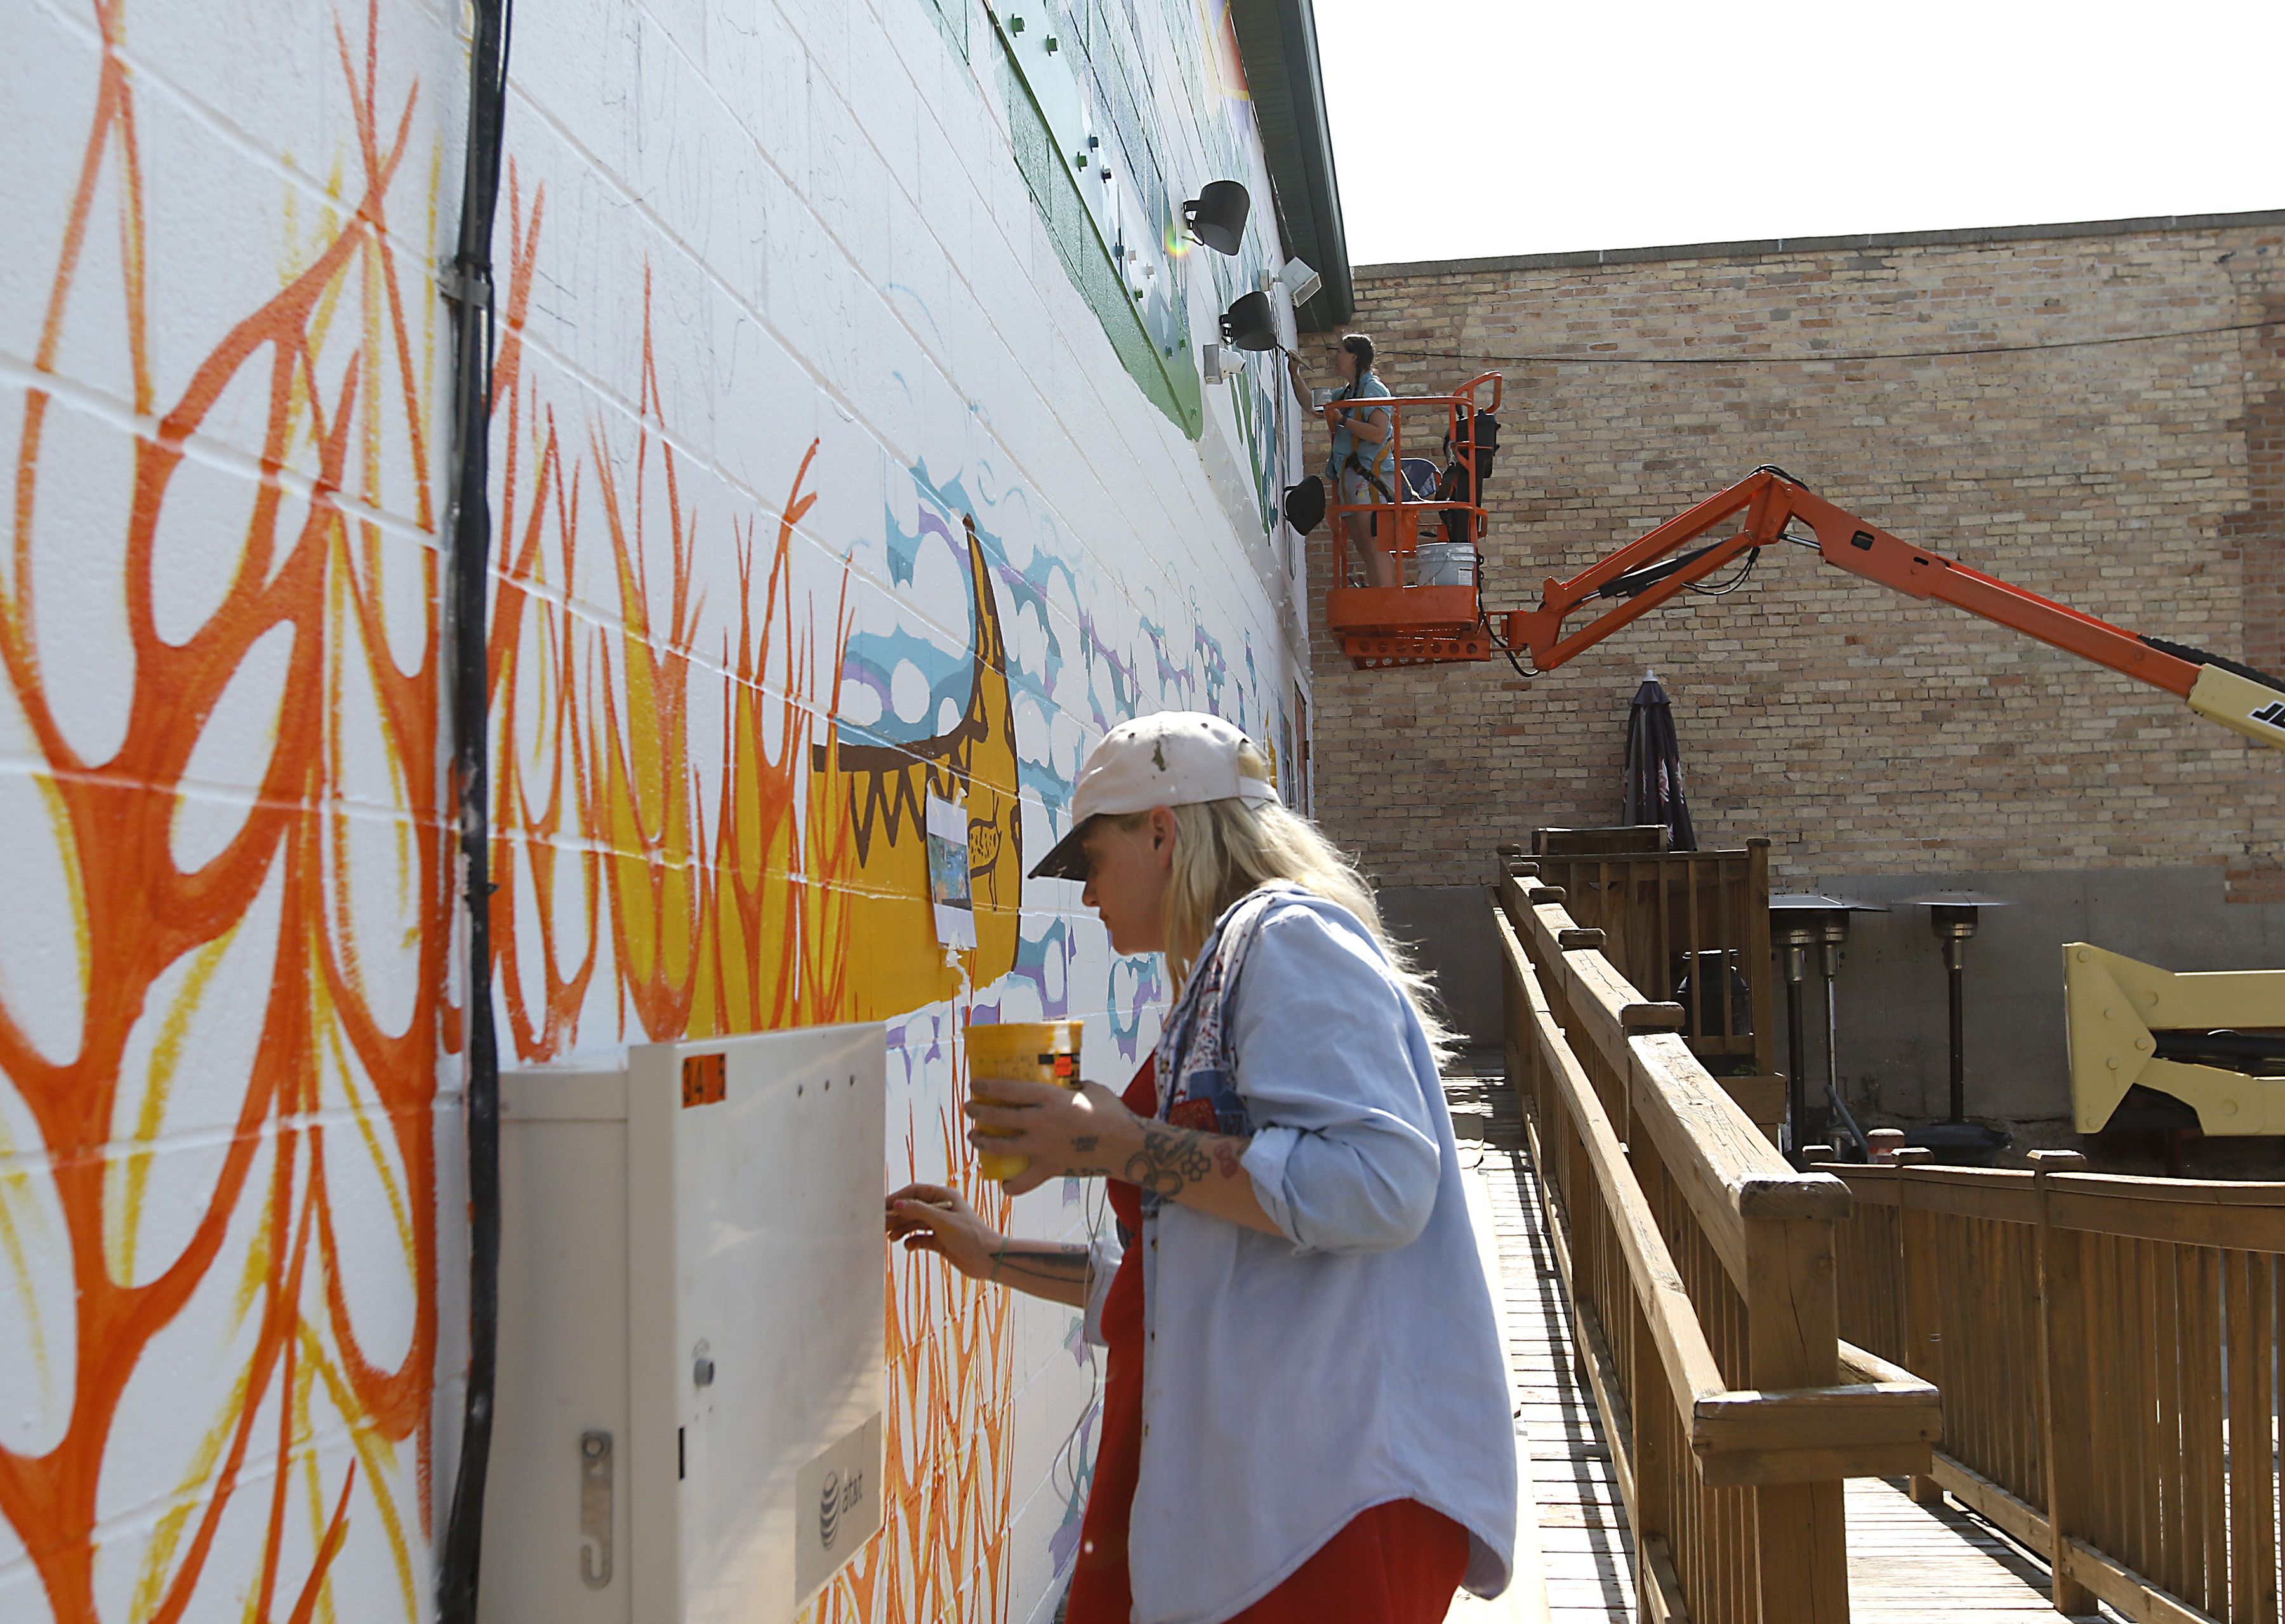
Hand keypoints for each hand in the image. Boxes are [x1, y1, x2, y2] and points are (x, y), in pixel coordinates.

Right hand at [884, 1184, 1000, 1279]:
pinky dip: (913, 1241)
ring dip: (902, 1229)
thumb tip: (897, 1204)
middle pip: (912, 1208)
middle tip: (880, 1225)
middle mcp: (941, 1208)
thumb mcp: (943, 1222)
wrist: (989, 1260)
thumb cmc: (970, 1236)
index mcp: (944, 1196)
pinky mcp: (940, 1240)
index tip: (881, 1207)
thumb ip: (919, 1211)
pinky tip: (909, 1246)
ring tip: (890, 1238)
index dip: (897, 1198)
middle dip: (897, 1216)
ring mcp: (940, 1225)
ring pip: (914, 1223)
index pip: (914, 1192)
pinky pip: (921, 1238)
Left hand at [965, 1078, 1138, 1196]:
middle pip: (999, 1117)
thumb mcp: (1091, 1089)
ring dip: (983, 1142)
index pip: (1009, 1091)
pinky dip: (1011, 1185)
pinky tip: (1004, 1182)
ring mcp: (1042, 1148)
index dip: (987, 1087)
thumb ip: (1074, 1086)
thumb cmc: (1112, 1112)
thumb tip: (1067, 1082)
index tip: (974, 1085)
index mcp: (1049, 1098)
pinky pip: (1023, 1183)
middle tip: (970, 1109)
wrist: (1126, 1146)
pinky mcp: (1049, 1169)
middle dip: (979, 1112)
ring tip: (974, 1138)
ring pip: (1001, 1147)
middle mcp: (1040, 1122)